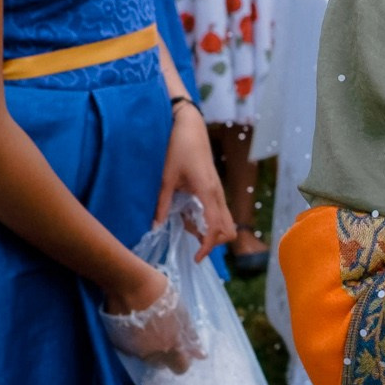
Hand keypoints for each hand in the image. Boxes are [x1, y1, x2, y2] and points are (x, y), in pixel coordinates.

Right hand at [100, 262, 203, 371]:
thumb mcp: (182, 312)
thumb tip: (200, 354)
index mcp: (170, 346)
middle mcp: (151, 353)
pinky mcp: (119, 343)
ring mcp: (133, 349)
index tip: (181, 348)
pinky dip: (135, 340)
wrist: (130, 284)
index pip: (181, 367)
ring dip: (149, 347)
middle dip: (165, 353)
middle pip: (161, 363)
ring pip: (145, 356)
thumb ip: (190, 335)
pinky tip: (136, 324)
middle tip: (163, 333)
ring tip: (149, 325)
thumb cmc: (161, 295)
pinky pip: (131, 348)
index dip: (182, 359)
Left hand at [159, 103, 234, 258]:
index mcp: (207, 192)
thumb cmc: (178, 148)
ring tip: (185, 224)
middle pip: (228, 228)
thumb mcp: (166, 178)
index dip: (208, 247)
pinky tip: (188, 213)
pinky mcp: (215, 188)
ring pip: (225, 221)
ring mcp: (219, 191)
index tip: (195, 258)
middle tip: (189, 239)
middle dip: (213, 241)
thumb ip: (161, 204)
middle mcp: (218, 194)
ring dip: (210, 230)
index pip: (216, 228)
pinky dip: (208, 220)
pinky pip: (218, 212)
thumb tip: (156, 227)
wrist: (190, 125)